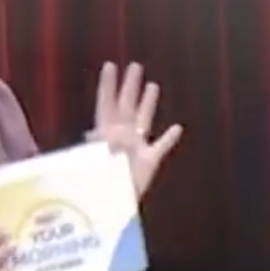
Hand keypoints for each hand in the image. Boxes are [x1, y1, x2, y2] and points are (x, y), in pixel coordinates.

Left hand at [90, 61, 184, 196]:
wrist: (113, 205)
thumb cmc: (100, 182)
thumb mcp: (94, 161)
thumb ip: (96, 147)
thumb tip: (93, 133)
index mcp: (106, 132)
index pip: (106, 103)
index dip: (107, 85)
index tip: (110, 65)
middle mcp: (121, 135)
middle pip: (127, 105)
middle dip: (130, 85)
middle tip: (135, 65)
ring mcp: (136, 147)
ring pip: (144, 120)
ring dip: (148, 104)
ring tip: (153, 86)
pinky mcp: (149, 162)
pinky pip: (161, 146)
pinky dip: (168, 138)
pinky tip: (176, 128)